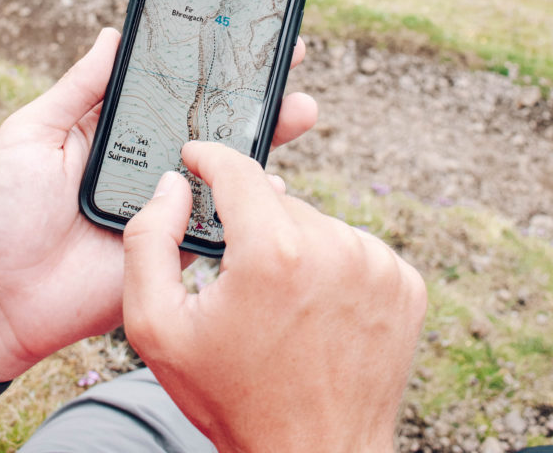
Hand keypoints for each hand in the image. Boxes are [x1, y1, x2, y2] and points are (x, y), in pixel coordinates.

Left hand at [0, 29, 316, 380]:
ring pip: (225, 164)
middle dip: (252, 90)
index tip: (242, 29)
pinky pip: (222, 221)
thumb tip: (113, 34)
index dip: (204, 60)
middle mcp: (149, 158)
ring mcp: (167, 200)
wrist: (1, 299)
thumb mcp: (32, 135)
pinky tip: (275, 183)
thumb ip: (76, 89)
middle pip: (210, 118)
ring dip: (265, 136)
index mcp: (118, 126)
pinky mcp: (178, 245)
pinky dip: (252, 204)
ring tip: (299, 107)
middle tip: (290, 58)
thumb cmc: (5, 211)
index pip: (170, 85)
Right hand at [123, 142, 427, 452]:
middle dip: (250, 225)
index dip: (210, 156)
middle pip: (276, 200)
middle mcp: (333, 246)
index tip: (196, 155)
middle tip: (238, 276)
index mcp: (272, 251)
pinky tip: (317, 309)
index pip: (237, 168)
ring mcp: (377, 265)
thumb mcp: (158, 328)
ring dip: (293, 245)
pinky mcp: (404, 284)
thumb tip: (171, 186)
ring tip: (280, 303)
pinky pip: (354, 248)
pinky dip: (332, 265)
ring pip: (316, 223)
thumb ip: (148, 241)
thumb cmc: (232, 397)